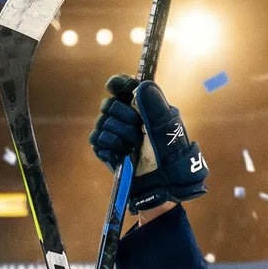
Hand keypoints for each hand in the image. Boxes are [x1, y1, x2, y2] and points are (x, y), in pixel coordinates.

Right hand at [86, 74, 207, 211]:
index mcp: (142, 107)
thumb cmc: (171, 155)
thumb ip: (154, 105)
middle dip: (123, 114)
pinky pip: (96, 138)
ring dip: (119, 132)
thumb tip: (141, 85)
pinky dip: (108, 144)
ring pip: (102, 121)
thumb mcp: (168, 128)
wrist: (163, 184)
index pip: (123, 85)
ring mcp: (114, 134)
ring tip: (133, 145)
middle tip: (137, 128)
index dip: (117, 83)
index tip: (115, 87)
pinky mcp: (104, 150)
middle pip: (109, 103)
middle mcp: (126, 117)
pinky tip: (121, 152)